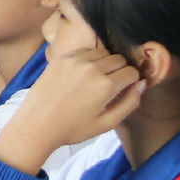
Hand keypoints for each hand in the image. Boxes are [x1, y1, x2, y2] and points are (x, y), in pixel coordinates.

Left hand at [0, 44, 143, 174]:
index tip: (126, 88)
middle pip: (119, 59)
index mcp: (105, 86)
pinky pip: (85, 51)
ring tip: (99, 79)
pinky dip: (90, 58)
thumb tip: (141, 83)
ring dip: (106, 62)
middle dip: (121, 70)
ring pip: (103, 52)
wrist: (38, 124)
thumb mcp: (107, 123)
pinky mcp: (61, 58)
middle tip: (114, 85)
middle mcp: (91, 69)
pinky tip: (84, 73)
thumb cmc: (73, 128)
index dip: (132, 81)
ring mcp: (74, 61)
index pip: (132, 72)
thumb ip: (130, 102)